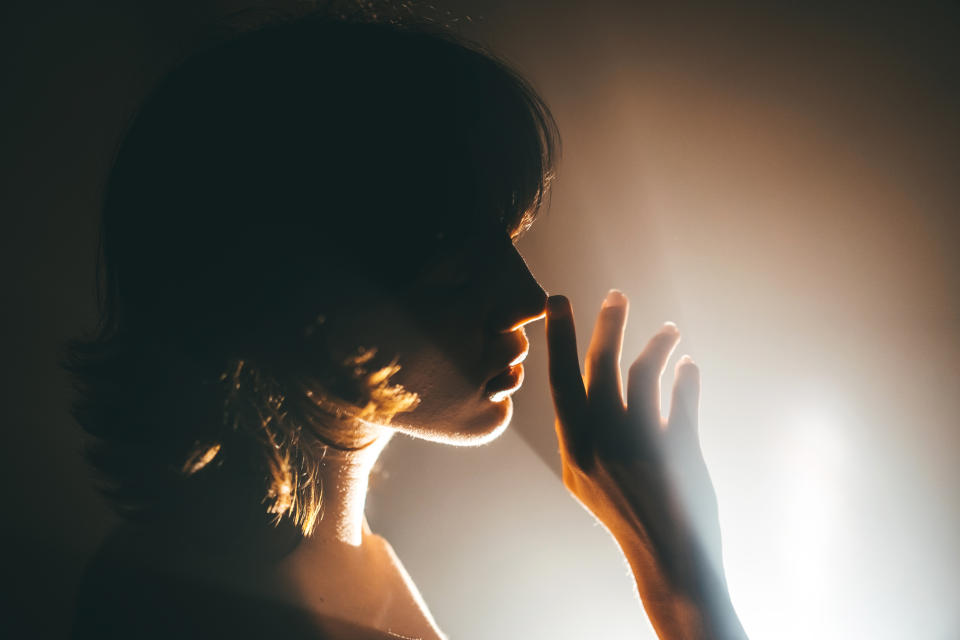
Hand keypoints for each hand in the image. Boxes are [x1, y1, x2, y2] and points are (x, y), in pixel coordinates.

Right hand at [545, 291, 744, 638]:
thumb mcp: (585, 479)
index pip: (561, 379)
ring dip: (658, 345)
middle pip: (600, 365)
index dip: (559, 336)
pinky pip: (681, 395)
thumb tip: (589, 393)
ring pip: (642, 371)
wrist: (668, 559)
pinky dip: (686, 376)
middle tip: (617, 295)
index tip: (559, 300)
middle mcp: (600, 440)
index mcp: (574, 447)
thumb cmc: (626, 517)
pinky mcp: (676, 447)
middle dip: (607, 323)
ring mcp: (637, 443)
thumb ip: (583, 435)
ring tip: (671, 331)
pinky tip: (690, 366)